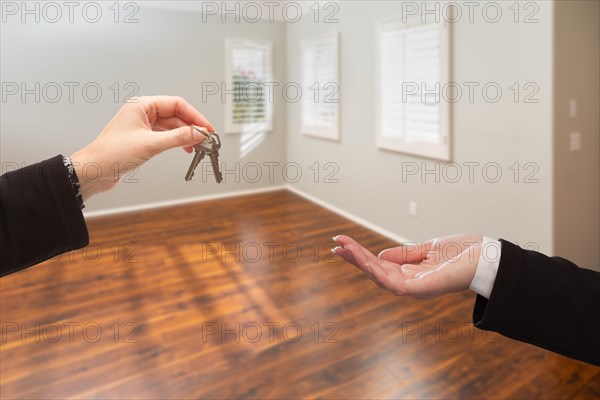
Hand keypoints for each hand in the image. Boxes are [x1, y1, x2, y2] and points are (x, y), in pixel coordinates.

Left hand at [71, 96, 213, 200]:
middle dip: (192, 127)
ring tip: (197, 146)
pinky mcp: (142, 138)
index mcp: (142, 105)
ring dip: (185, 135)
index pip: (177, 104)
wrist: (94, 170)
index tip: (207, 128)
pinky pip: (165, 135)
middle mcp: (142, 112)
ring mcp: (142, 125)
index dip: (195, 116)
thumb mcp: (151, 144)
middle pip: (176, 115)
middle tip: (205, 139)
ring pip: (171, 126)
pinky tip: (184, 148)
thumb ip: (178, 138)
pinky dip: (176, 141)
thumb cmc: (113, 153)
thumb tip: (199, 133)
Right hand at [332, 234, 482, 298]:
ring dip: (360, 263)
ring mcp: (415, 288)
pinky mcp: (420, 290)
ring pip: (379, 277)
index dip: (361, 255)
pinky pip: (392, 283)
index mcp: (411, 273)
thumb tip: (380, 256)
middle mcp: (410, 283)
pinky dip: (376, 272)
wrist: (489, 257)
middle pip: (375, 272)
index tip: (343, 242)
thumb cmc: (464, 253)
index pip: (379, 265)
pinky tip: (365, 261)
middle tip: (335, 244)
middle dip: (354, 258)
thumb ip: (405, 254)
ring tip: (344, 248)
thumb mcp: (429, 248)